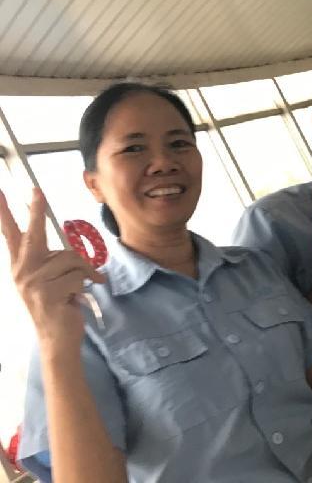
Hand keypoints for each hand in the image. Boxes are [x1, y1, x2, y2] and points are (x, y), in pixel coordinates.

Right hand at [0, 189, 104, 352]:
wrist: (58, 338)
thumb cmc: (58, 304)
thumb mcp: (52, 280)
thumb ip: (55, 262)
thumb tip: (73, 251)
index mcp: (20, 266)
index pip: (10, 235)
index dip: (5, 214)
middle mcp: (21, 271)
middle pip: (34, 235)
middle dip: (36, 211)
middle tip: (37, 190)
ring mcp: (31, 283)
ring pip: (70, 258)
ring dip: (83, 271)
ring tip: (76, 288)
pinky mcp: (46, 293)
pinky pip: (78, 275)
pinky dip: (86, 284)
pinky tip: (75, 299)